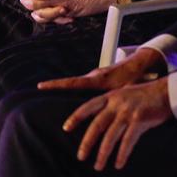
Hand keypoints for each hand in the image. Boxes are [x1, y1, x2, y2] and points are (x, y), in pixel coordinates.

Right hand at [39, 47, 168, 92]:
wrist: (138, 65)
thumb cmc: (134, 78)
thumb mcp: (127, 90)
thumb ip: (119, 99)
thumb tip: (119, 110)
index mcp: (97, 80)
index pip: (72, 83)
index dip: (57, 85)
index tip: (41, 85)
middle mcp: (92, 76)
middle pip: (69, 83)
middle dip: (54, 86)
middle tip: (37, 89)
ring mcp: (93, 76)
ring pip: (75, 84)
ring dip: (62, 88)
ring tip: (46, 93)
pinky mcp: (95, 79)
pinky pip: (81, 85)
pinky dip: (73, 89)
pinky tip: (70, 100)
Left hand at [61, 78, 172, 169]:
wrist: (167, 92)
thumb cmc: (146, 95)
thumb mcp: (124, 95)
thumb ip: (112, 105)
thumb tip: (100, 121)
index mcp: (110, 97)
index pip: (88, 107)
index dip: (76, 117)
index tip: (66, 128)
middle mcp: (116, 103)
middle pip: (97, 125)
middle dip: (87, 142)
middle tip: (81, 156)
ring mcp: (128, 112)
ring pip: (110, 136)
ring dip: (103, 153)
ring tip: (98, 166)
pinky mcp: (140, 120)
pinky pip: (128, 141)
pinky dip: (122, 154)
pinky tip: (118, 164)